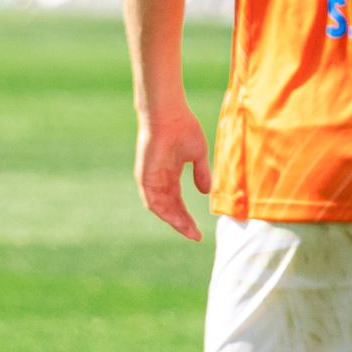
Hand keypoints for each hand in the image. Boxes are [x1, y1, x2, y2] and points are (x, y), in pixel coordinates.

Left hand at [134, 102, 214, 240]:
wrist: (169, 115)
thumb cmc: (183, 129)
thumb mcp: (197, 156)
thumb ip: (201, 174)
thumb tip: (207, 192)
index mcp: (170, 174)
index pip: (178, 202)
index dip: (187, 217)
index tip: (198, 231)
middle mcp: (159, 179)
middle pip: (170, 208)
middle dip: (183, 222)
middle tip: (196, 236)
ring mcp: (150, 178)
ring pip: (161, 208)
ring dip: (175, 221)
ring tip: (189, 231)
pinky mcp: (145, 176)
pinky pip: (152, 200)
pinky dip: (163, 212)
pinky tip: (176, 221)